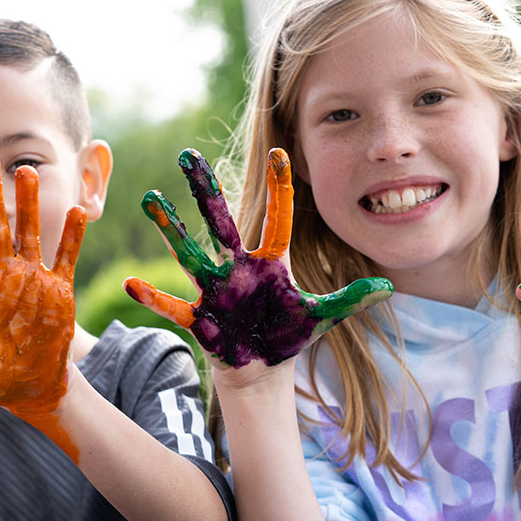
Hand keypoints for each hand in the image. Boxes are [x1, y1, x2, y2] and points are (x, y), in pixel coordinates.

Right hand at [123, 148, 392, 369]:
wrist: (263, 369)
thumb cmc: (289, 334)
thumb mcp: (323, 315)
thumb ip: (351, 298)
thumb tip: (389, 285)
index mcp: (270, 261)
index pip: (277, 217)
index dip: (280, 187)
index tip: (281, 151)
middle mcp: (238, 267)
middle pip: (220, 220)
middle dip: (203, 188)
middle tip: (186, 154)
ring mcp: (216, 289)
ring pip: (189, 252)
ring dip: (170, 228)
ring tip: (150, 198)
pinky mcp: (201, 318)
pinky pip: (173, 305)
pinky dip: (153, 297)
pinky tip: (132, 283)